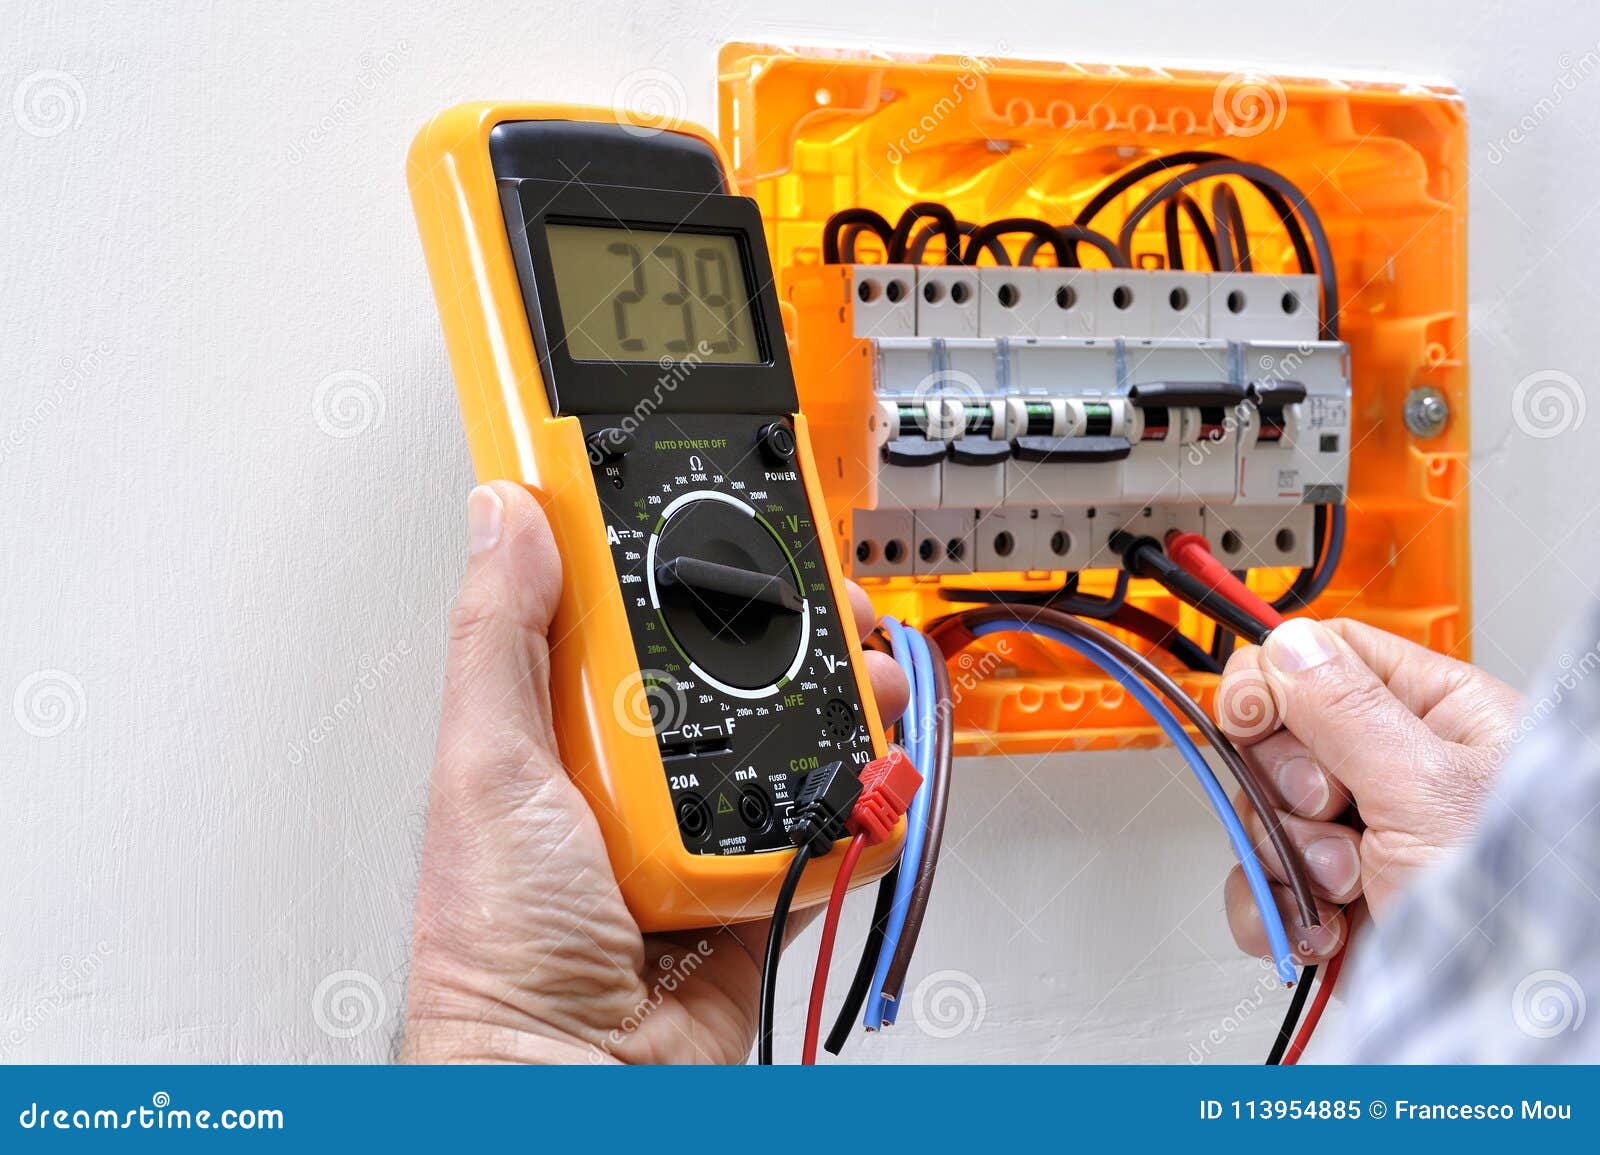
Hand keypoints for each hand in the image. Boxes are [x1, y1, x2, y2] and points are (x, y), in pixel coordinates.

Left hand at [400, 482, 907, 1063]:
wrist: (575, 1077)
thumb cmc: (497, 950)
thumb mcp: (488, 767)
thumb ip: (501, 638)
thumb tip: (503, 515)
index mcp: (560, 730)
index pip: (626, 617)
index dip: (676, 563)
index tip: (725, 523)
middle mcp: (632, 773)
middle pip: (727, 672)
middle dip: (790, 633)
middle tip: (827, 609)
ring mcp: (699, 830)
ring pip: (788, 745)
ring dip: (842, 710)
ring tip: (866, 684)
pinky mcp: (754, 886)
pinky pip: (823, 832)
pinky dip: (858, 806)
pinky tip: (867, 778)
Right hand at [1215, 617, 1522, 961]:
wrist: (1513, 1023)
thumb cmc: (1522, 909)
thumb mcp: (1431, 790)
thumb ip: (1349, 712)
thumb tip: (1288, 647)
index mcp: (1441, 718)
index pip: (1329, 658)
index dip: (1275, 682)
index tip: (1252, 716)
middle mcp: (1397, 774)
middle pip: (1279, 738)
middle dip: (1287, 785)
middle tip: (1332, 810)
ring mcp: (1361, 842)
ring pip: (1262, 815)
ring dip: (1288, 857)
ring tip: (1348, 886)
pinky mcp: (1332, 904)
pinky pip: (1260, 886)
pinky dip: (1273, 910)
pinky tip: (1321, 927)